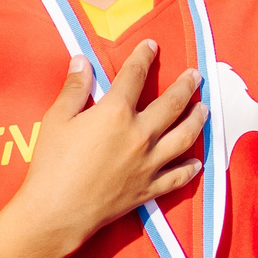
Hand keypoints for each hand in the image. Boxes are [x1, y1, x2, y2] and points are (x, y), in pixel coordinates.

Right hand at [2, 43, 205, 254]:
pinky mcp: (149, 188)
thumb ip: (74, 88)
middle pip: (171, 104)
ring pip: (184, 137)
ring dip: (197, 120)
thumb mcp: (57, 119)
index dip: (144, 57)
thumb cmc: (52, 164)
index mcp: (116, 112)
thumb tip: (82, 61)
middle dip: (185, 86)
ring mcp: (149, 163)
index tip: (152, 46)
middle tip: (195, 75)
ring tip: (205, 109)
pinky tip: (197, 162)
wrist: (57, 212)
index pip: (135, 76)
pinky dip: (190, 168)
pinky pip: (177, 177)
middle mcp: (140, 135)